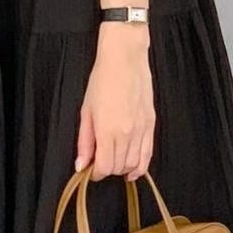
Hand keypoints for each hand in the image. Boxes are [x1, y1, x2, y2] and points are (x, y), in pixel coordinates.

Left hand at [75, 25, 155, 180]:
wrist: (125, 59)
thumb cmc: (102, 80)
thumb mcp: (86, 111)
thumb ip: (84, 142)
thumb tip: (81, 164)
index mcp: (108, 131)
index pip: (105, 167)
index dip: (96, 173)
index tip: (91, 169)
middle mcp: (127, 134)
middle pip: (119, 167)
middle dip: (108, 170)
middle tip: (99, 162)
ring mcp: (142, 129)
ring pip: (134, 164)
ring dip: (123, 168)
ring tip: (114, 162)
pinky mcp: (151, 124)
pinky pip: (148, 153)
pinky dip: (141, 166)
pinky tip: (133, 170)